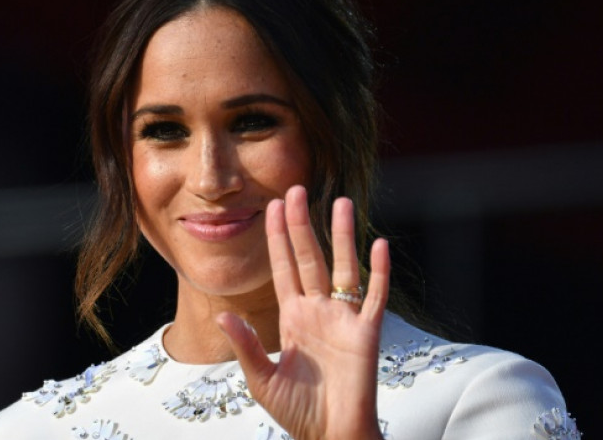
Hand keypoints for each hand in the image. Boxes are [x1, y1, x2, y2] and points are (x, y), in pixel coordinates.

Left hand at [217, 185, 389, 439]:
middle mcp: (318, 311)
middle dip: (302, 225)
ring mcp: (343, 319)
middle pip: (310, 258)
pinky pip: (375, 297)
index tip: (272, 206)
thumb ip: (246, 345)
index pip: (284, 268)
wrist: (331, 436)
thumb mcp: (262, 379)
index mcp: (292, 317)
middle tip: (296, 188)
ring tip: (340, 202)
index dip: (278, 238)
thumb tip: (224, 315)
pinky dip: (378, 272)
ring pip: (343, 268)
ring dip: (342, 236)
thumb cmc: (298, 412)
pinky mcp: (366, 334)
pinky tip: (378, 245)